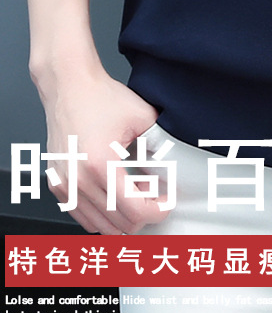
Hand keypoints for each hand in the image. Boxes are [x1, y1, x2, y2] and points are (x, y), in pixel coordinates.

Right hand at [38, 69, 171, 234]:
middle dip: (143, 214)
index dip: (158, 211)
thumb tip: (174, 167)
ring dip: (122, 216)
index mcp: (100, 165)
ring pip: (99, 226)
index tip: (167, 202)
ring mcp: (63, 185)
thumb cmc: (99, 97)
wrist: (69, 85)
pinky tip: (115, 193)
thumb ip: (161, 145)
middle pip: (118, 224)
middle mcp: (77, 180)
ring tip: (135, 192)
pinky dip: (103, 213)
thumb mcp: (143, 117)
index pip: (134, 211)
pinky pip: (83, 216)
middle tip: (154, 195)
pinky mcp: (56, 185)